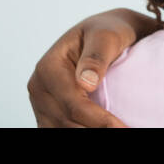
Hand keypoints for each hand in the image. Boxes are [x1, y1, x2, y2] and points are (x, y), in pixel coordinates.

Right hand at [27, 8, 159, 126]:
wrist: (106, 34)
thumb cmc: (108, 31)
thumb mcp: (106, 36)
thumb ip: (96, 56)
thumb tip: (86, 83)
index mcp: (48, 68)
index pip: (73, 104)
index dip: (98, 120)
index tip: (122, 127)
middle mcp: (39, 88)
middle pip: (67, 122)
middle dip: (97, 130)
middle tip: (124, 130)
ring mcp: (42, 104)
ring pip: (63, 130)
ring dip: (88, 132)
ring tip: (117, 130)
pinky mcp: (50, 114)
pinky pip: (62, 129)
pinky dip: (81, 130)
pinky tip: (101, 129)